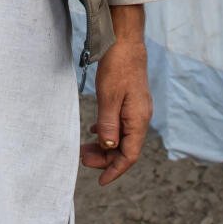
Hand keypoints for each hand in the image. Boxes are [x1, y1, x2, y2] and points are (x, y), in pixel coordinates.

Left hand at [80, 25, 149, 186]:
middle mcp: (140, 118)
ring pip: (121, 137)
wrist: (126, 42)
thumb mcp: (109, 97)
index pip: (129, 155)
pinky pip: (120, 125)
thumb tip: (108, 147)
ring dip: (104, 146)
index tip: (100, 181)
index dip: (114, 170)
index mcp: (138, 120)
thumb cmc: (118, 67)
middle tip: (82, 158)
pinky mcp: (131, 102)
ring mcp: (137, 110)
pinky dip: (107, 132)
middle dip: (104, 158)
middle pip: (125, 149)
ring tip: (84, 147)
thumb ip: (108, 124)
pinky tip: (94, 130)